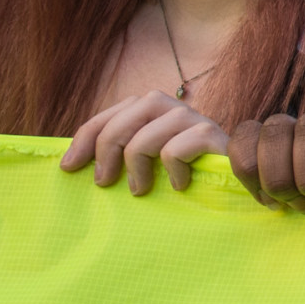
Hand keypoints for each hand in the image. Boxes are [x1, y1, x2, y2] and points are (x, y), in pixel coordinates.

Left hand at [60, 91, 228, 195]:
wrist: (235, 194)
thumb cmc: (182, 184)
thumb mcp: (144, 169)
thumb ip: (120, 156)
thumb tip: (71, 164)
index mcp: (156, 112)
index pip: (115, 110)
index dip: (87, 136)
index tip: (69, 168)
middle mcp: (176, 108)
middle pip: (134, 110)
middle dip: (109, 146)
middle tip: (103, 182)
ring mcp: (199, 120)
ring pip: (154, 129)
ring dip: (138, 162)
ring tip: (139, 190)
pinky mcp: (216, 138)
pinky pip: (179, 147)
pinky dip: (172, 169)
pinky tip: (178, 186)